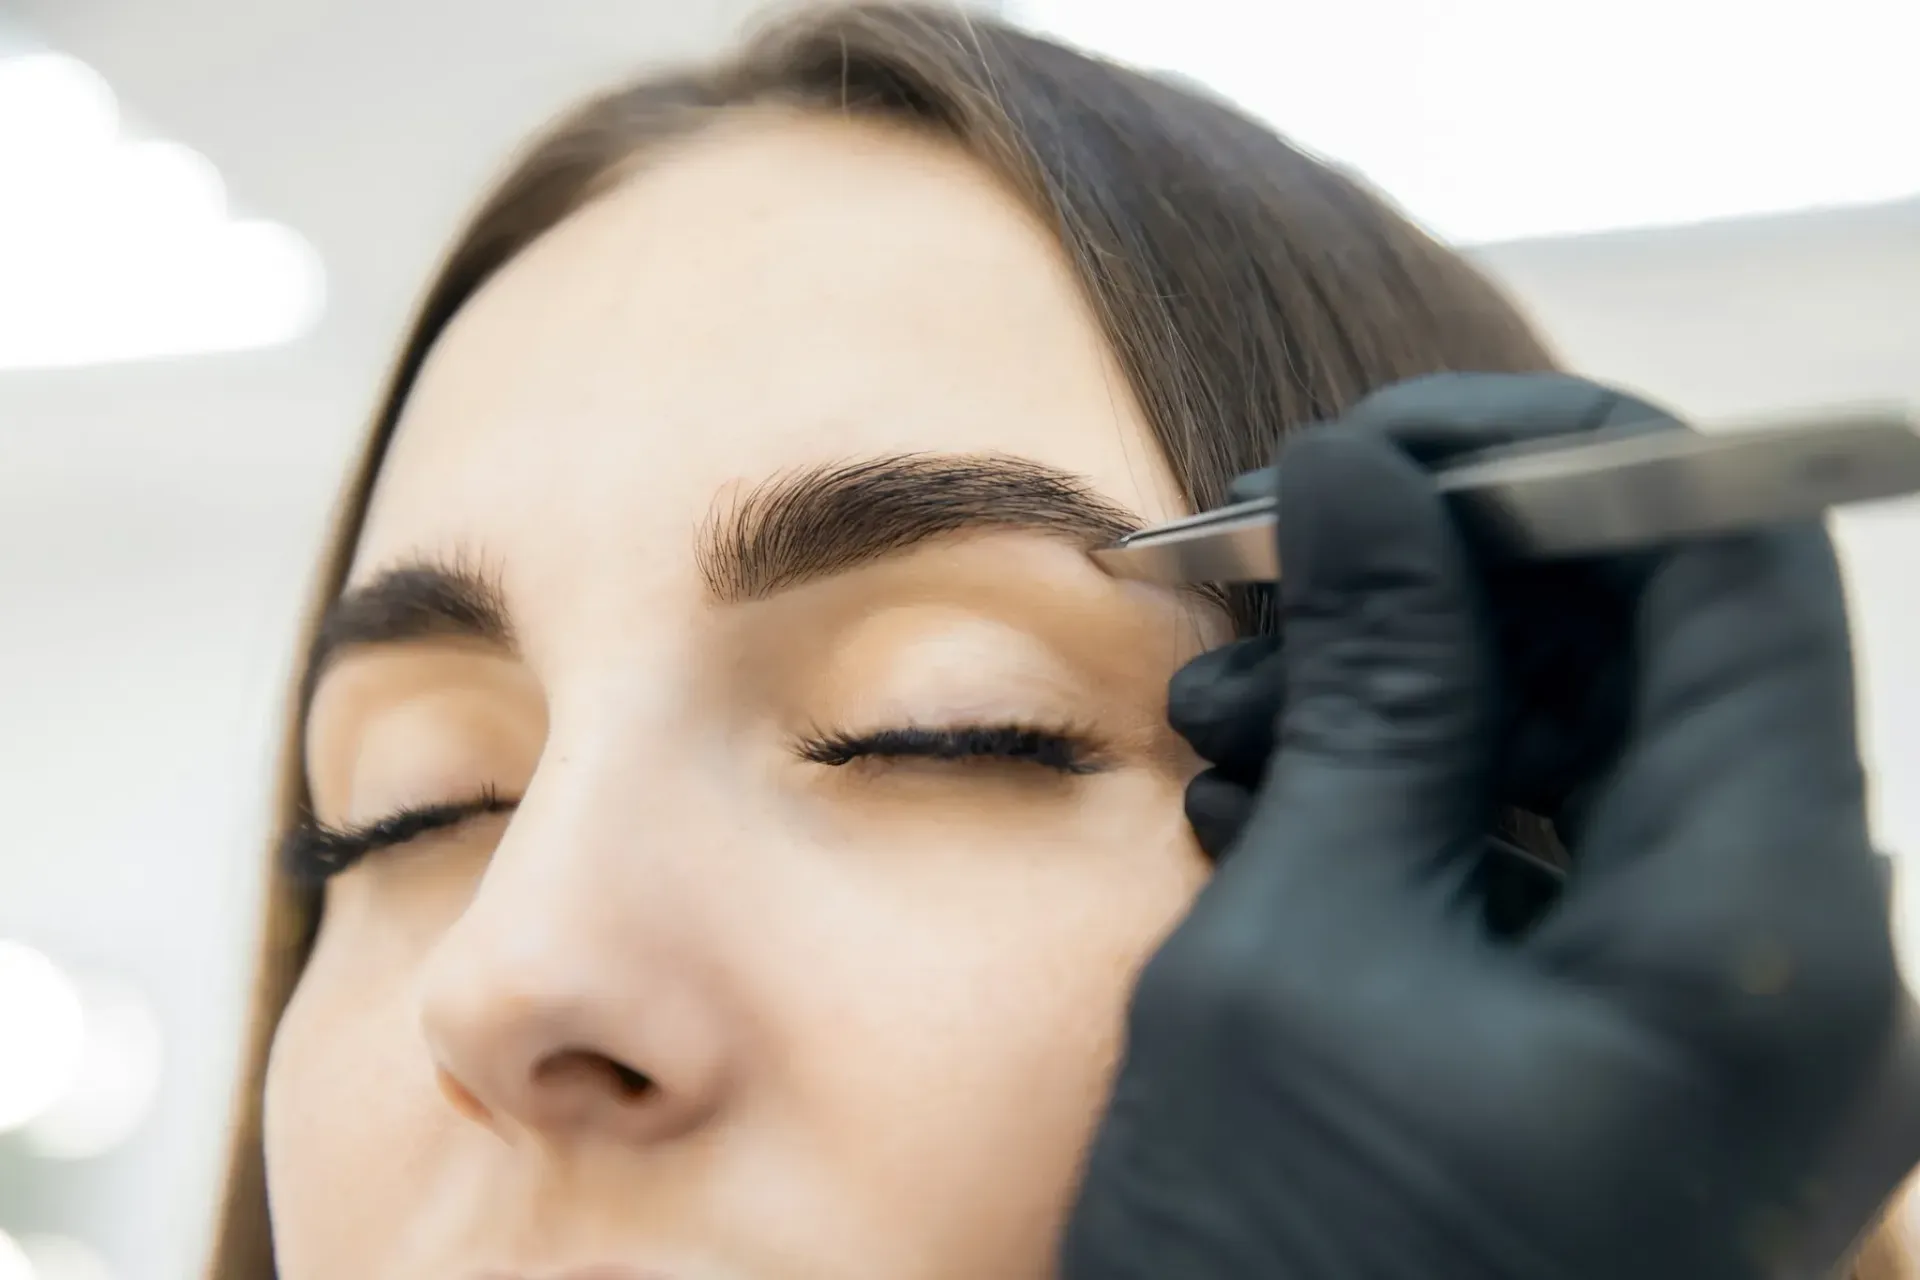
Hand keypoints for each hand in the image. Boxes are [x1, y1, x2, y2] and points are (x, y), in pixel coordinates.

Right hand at [1060, 373, 1919, 1279]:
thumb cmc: (1280, 1261)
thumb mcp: (1303, 938)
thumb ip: (1371, 685)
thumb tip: (1360, 474)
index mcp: (1764, 933)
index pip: (1731, 569)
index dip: (1551, 459)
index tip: (1368, 447)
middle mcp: (1799, 968)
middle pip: (1663, 650)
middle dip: (1447, 579)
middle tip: (1255, 564)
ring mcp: (1728, 1022)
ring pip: (1594, 745)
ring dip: (1405, 689)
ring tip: (1222, 705)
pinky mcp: (1645, 1054)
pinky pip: (1560, 854)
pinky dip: (1419, 797)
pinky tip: (1262, 800)